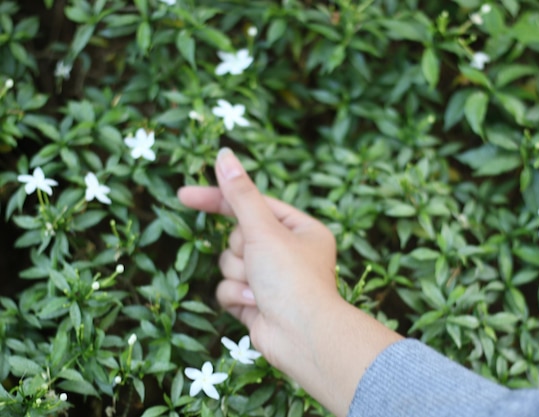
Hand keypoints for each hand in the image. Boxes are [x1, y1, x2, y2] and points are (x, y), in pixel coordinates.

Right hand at [178, 148, 401, 415]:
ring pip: (230, 263)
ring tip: (259, 288)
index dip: (219, 198)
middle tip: (258, 262)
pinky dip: (237, 296)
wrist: (301, 336)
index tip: (183, 195)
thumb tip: (224, 154)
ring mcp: (271, 279)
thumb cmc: (292, 277)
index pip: (252, 204)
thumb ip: (239, 193)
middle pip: (237, 237)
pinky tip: (256, 305)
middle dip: (241, 250)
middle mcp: (287, 252)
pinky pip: (228, 288)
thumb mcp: (263, 229)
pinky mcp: (256, 302)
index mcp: (300, 229)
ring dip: (239, 275)